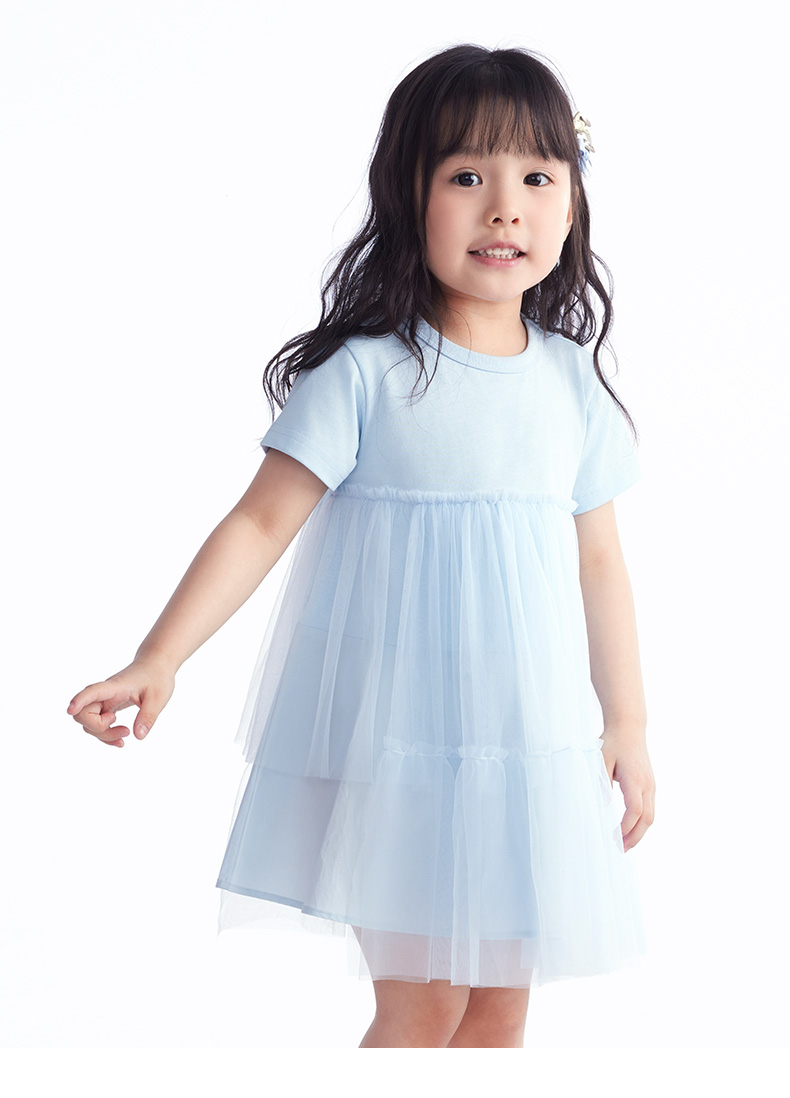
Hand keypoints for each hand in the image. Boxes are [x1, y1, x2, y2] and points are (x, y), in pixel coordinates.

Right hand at [67, 657, 175, 747]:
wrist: (155, 665)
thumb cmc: (157, 677)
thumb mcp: (159, 697)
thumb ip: (148, 716)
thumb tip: (138, 736)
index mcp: (115, 687)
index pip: (92, 692)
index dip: (79, 700)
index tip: (70, 710)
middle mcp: (105, 693)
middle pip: (83, 713)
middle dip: (98, 729)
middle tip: (125, 730)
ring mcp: (104, 700)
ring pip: (88, 722)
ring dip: (103, 734)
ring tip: (126, 733)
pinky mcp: (107, 706)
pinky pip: (97, 724)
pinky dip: (105, 734)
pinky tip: (120, 739)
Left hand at [600, 726, 655, 851]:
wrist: (629, 728)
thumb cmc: (613, 743)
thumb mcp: (601, 761)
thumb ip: (602, 783)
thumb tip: (602, 806)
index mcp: (635, 779)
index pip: (635, 811)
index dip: (626, 827)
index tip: (614, 838)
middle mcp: (647, 785)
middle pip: (647, 819)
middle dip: (635, 837)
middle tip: (621, 850)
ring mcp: (651, 785)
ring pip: (651, 816)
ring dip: (639, 832)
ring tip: (625, 844)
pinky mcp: (650, 785)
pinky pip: (649, 809)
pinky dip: (641, 822)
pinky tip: (630, 829)